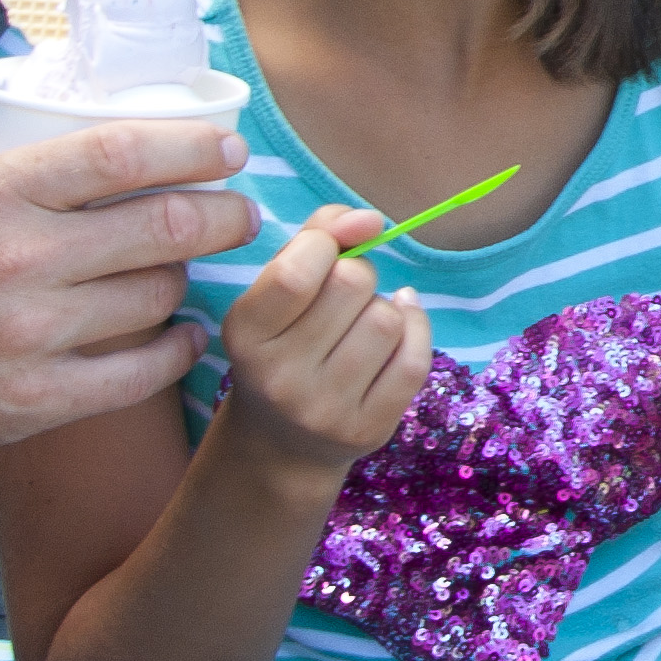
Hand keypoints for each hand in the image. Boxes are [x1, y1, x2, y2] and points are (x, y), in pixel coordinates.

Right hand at [0, 117, 262, 486]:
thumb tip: (32, 105)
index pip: (123, 151)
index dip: (194, 145)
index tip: (228, 149)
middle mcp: (19, 258)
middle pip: (166, 224)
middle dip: (223, 215)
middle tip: (240, 213)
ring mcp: (30, 334)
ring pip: (158, 295)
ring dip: (187, 282)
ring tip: (188, 274)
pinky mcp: (34, 402)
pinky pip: (142, 372)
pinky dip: (178, 351)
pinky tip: (182, 338)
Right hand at [213, 207, 431, 482]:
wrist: (280, 440)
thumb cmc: (283, 340)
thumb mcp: (276, 285)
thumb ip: (318, 234)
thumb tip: (370, 219)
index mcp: (245, 333)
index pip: (298, 270)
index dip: (326, 243)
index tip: (324, 253)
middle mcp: (278, 377)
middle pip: (353, 284)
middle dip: (358, 275)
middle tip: (344, 297)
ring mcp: (324, 410)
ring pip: (387, 320)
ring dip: (384, 309)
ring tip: (361, 324)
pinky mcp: (368, 430)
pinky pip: (415, 359)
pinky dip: (415, 331)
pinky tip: (397, 331)